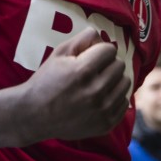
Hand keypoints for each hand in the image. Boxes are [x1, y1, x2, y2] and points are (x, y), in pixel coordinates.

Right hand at [16, 27, 131, 143]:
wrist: (35, 115)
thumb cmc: (46, 81)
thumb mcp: (59, 54)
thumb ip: (82, 39)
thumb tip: (100, 36)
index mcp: (83, 70)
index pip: (110, 50)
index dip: (100, 51)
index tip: (91, 57)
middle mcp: (96, 91)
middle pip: (120, 66)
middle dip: (108, 64)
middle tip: (94, 71)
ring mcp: (102, 110)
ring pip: (125, 84)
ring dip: (114, 80)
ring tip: (99, 84)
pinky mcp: (106, 124)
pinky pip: (124, 104)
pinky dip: (115, 98)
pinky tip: (101, 98)